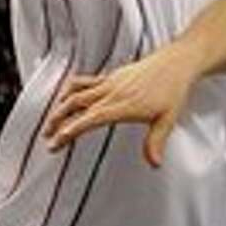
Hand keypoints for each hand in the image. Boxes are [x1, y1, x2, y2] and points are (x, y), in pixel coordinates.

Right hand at [43, 44, 197, 166]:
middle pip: (76, 104)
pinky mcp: (113, 75)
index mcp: (123, 104)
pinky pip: (86, 81)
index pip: (89, 118)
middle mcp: (113, 91)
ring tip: (50, 120)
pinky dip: (71, 90)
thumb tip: (154, 163)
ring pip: (77, 91)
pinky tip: (67, 97)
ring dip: (61, 105)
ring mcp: (111, 82)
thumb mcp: (167, 118)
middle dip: (58, 120)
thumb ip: (155, 142)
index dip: (70, 131)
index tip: (56, 143)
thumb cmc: (173, 88)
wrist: (178, 61)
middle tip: (47, 137)